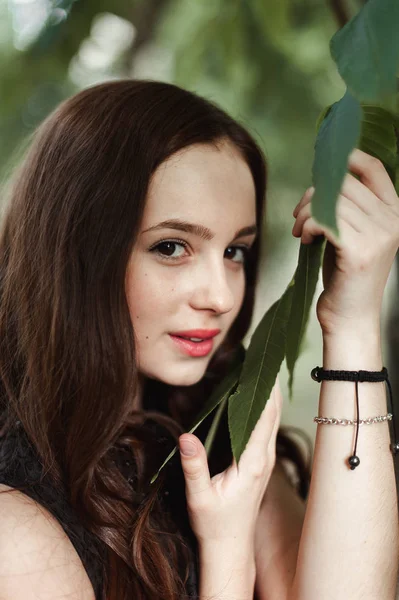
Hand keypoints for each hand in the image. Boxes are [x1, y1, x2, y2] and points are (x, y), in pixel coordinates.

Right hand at [178, 377, 282, 550]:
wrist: (231, 547)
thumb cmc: (215, 524)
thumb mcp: (199, 497)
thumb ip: (194, 467)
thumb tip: (185, 436)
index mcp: (252, 462)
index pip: (264, 417)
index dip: (266, 389)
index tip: (262, 364)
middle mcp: (264, 458)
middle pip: (273, 412)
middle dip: (270, 383)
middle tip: (261, 355)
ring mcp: (265, 460)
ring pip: (272, 419)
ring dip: (269, 394)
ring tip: (259, 367)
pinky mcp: (261, 462)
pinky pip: (267, 427)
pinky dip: (264, 407)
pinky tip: (254, 396)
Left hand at [292, 149, 398, 332]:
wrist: (351, 317)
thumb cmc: (346, 275)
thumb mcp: (355, 234)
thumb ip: (348, 207)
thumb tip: (321, 179)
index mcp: (395, 214)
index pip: (375, 170)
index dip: (347, 159)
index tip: (323, 165)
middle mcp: (391, 221)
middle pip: (342, 184)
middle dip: (312, 195)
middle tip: (300, 215)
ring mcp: (377, 236)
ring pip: (328, 201)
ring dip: (305, 213)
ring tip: (300, 230)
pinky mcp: (358, 252)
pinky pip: (323, 220)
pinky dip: (307, 225)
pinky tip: (305, 239)